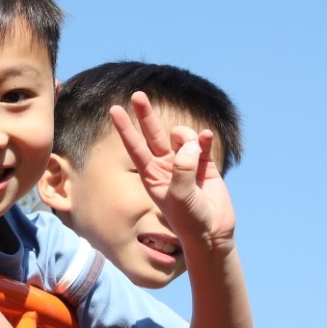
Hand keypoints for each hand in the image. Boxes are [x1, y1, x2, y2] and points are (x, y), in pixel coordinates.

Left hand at [110, 92, 235, 248]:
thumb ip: (183, 170)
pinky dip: (204, 138)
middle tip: (137, 95)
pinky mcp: (205, 163)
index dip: (125, 129)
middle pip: (152, 134)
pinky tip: (206, 138)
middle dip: (145, 115)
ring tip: (195, 157)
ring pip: (182, 136)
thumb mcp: (180, 196)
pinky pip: (202, 142)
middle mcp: (165, 166)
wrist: (212, 232)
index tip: (114, 110)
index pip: (135, 147)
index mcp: (151, 175)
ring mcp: (185, 163)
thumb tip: (190, 144)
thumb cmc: (190, 219)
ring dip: (188, 139)